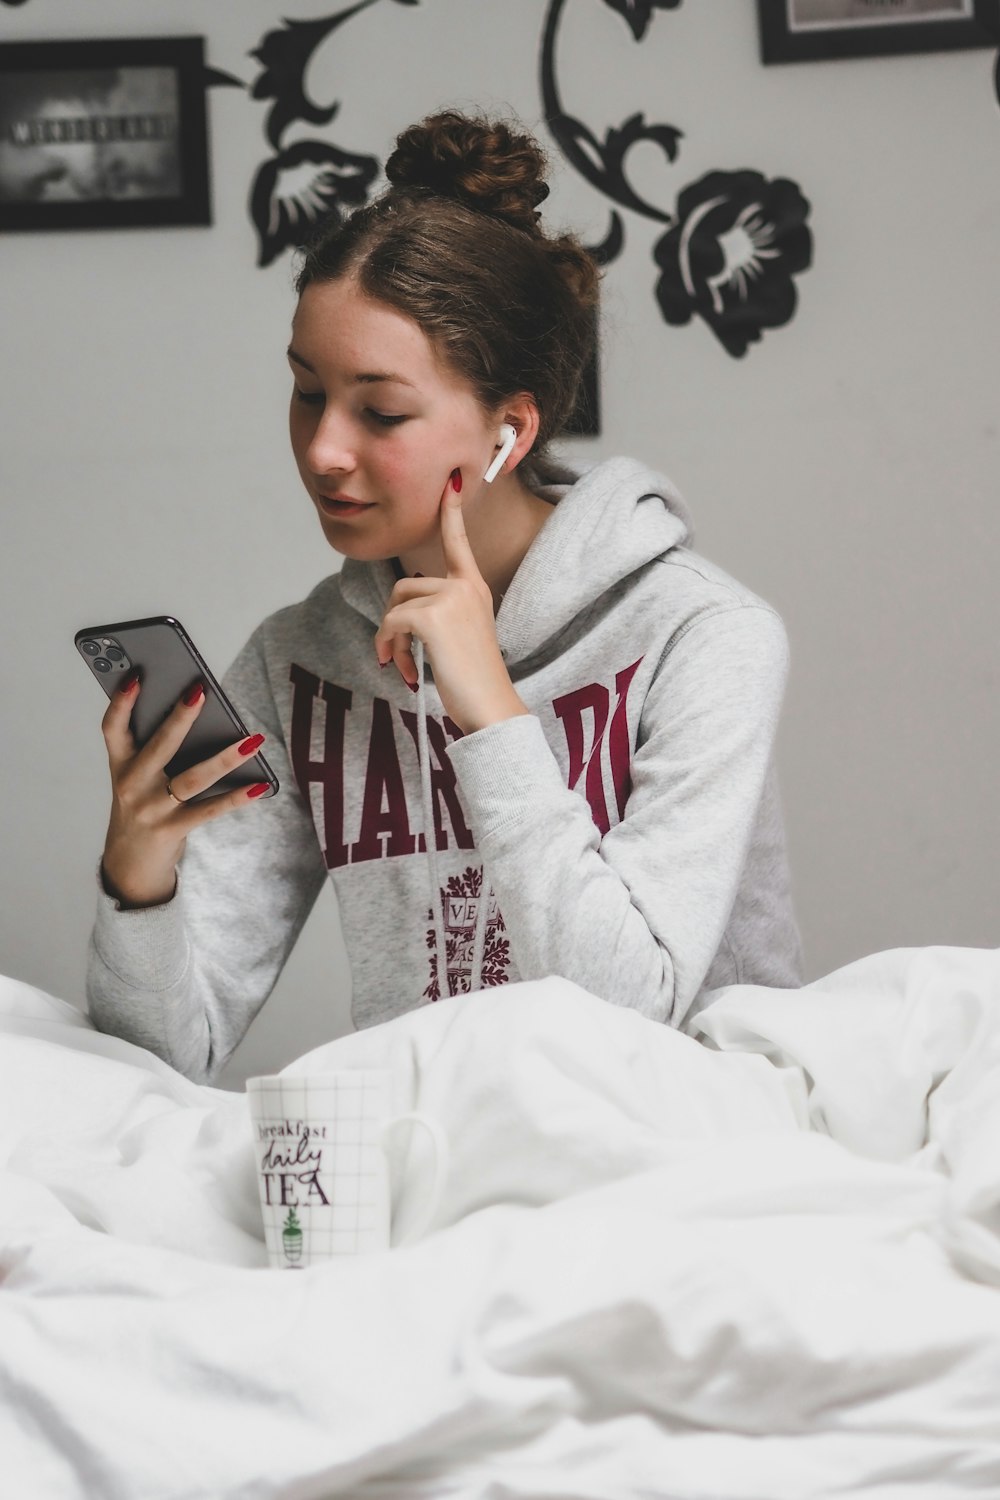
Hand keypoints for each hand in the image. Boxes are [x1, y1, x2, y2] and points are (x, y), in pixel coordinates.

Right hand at [100, 675, 269, 907]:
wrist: (129, 864)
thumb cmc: (140, 808)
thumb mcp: (135, 778)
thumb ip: (154, 749)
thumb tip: (195, 714)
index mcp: (121, 765)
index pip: (113, 729)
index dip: (121, 703)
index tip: (135, 677)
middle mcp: (132, 785)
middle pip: (159, 746)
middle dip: (180, 718)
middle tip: (201, 691)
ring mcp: (152, 809)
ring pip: (192, 778)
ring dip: (226, 758)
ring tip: (254, 740)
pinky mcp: (172, 829)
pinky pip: (210, 809)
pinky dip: (237, 798)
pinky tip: (260, 785)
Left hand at [374, 472, 529, 733]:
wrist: (492, 707)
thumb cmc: (476, 682)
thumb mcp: (461, 638)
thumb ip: (440, 616)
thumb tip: (400, 617)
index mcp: (475, 589)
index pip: (458, 541)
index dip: (452, 510)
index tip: (451, 480)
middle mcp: (465, 587)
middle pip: (404, 586)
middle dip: (393, 623)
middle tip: (399, 657)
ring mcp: (450, 599)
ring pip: (396, 606)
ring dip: (389, 639)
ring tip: (403, 666)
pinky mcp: (432, 617)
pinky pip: (392, 623)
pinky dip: (389, 647)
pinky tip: (405, 671)